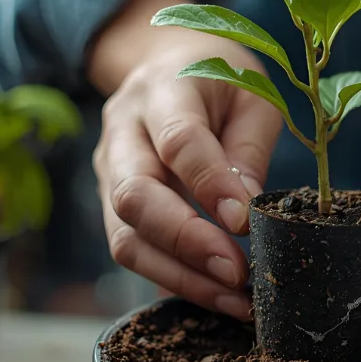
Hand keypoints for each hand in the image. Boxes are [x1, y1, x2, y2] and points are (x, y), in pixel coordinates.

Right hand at [88, 0, 281, 320]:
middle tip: (238, 273)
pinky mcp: (109, 201)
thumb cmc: (219, 78)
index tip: (246, 223)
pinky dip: (172, 279)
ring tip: (235, 300)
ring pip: (124, 236)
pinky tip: (215, 295)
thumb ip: (248, 150)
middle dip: (186, 243)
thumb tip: (245, 215)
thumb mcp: (252, 95)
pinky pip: (131, 250)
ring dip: (179, 276)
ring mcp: (108, 169)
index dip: (210, 185)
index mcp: (163, 89)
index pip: (178, 142)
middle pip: (134, 196)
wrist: (165, 61)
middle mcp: (122, 130)